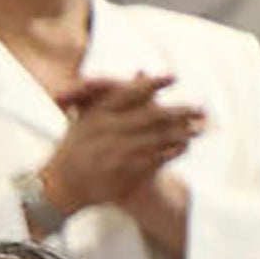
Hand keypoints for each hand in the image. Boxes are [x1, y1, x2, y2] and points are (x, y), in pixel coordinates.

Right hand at [35, 71, 202, 221]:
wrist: (59, 188)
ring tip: (198, 128)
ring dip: (180, 133)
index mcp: (96, 115)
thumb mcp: (88, 118)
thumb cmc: (76, 150)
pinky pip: (152, 159)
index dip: (151, 84)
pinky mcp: (119, 172)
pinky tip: (183, 147)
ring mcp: (111, 153)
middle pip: (149, 116)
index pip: (128, 94)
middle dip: (178, 112)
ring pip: (155, 138)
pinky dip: (169, 152)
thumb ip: (117, 94)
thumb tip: (142, 70)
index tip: (173, 76)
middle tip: (200, 108)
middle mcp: (103, 132)